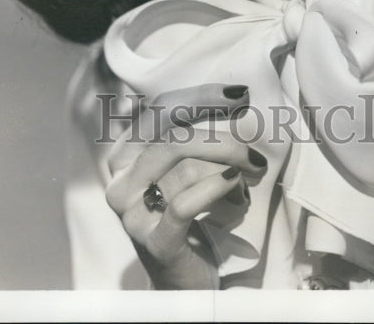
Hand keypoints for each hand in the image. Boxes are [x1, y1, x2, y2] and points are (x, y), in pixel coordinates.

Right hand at [105, 83, 266, 288]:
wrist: (184, 278)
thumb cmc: (188, 214)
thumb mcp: (183, 167)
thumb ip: (191, 134)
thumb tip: (233, 96)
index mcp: (123, 154)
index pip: (160, 111)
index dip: (201, 97)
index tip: (239, 96)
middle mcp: (120, 182)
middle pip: (172, 139)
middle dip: (221, 139)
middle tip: (254, 151)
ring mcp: (132, 214)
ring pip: (185, 169)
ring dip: (228, 169)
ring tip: (249, 179)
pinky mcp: (153, 242)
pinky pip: (186, 203)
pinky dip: (217, 188)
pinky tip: (237, 184)